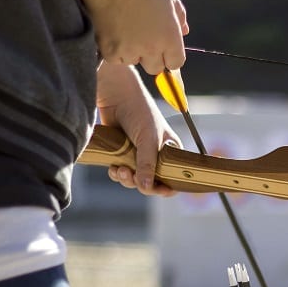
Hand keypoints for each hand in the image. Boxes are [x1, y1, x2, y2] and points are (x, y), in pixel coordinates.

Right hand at [80, 0, 188, 73]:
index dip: (170, 56)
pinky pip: (116, 59)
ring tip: (127, 31)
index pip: (176, 63)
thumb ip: (179, 18)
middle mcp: (151, 49)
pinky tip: (115, 32)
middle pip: (155, 68)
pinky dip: (115, 50)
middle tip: (144, 39)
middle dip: (152, 57)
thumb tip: (183, 31)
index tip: (165, 50)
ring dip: (132, 52)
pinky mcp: (110, 51)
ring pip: (134, 62)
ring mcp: (130, 51)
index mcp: (169, 38)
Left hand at [96, 63, 179, 195]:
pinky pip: (122, 173)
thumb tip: (146, 188)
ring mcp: (139, 156)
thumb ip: (147, 165)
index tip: (160, 190)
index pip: (173, 177)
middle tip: (130, 176)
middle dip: (141, 183)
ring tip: (119, 170)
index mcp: (171, 152)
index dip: (168, 187)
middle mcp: (157, 156)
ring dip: (127, 179)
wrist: (116, 96)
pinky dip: (117, 174)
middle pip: (152, 182)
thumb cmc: (140, 112)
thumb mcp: (147, 140)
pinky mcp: (123, 154)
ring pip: (135, 179)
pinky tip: (113, 167)